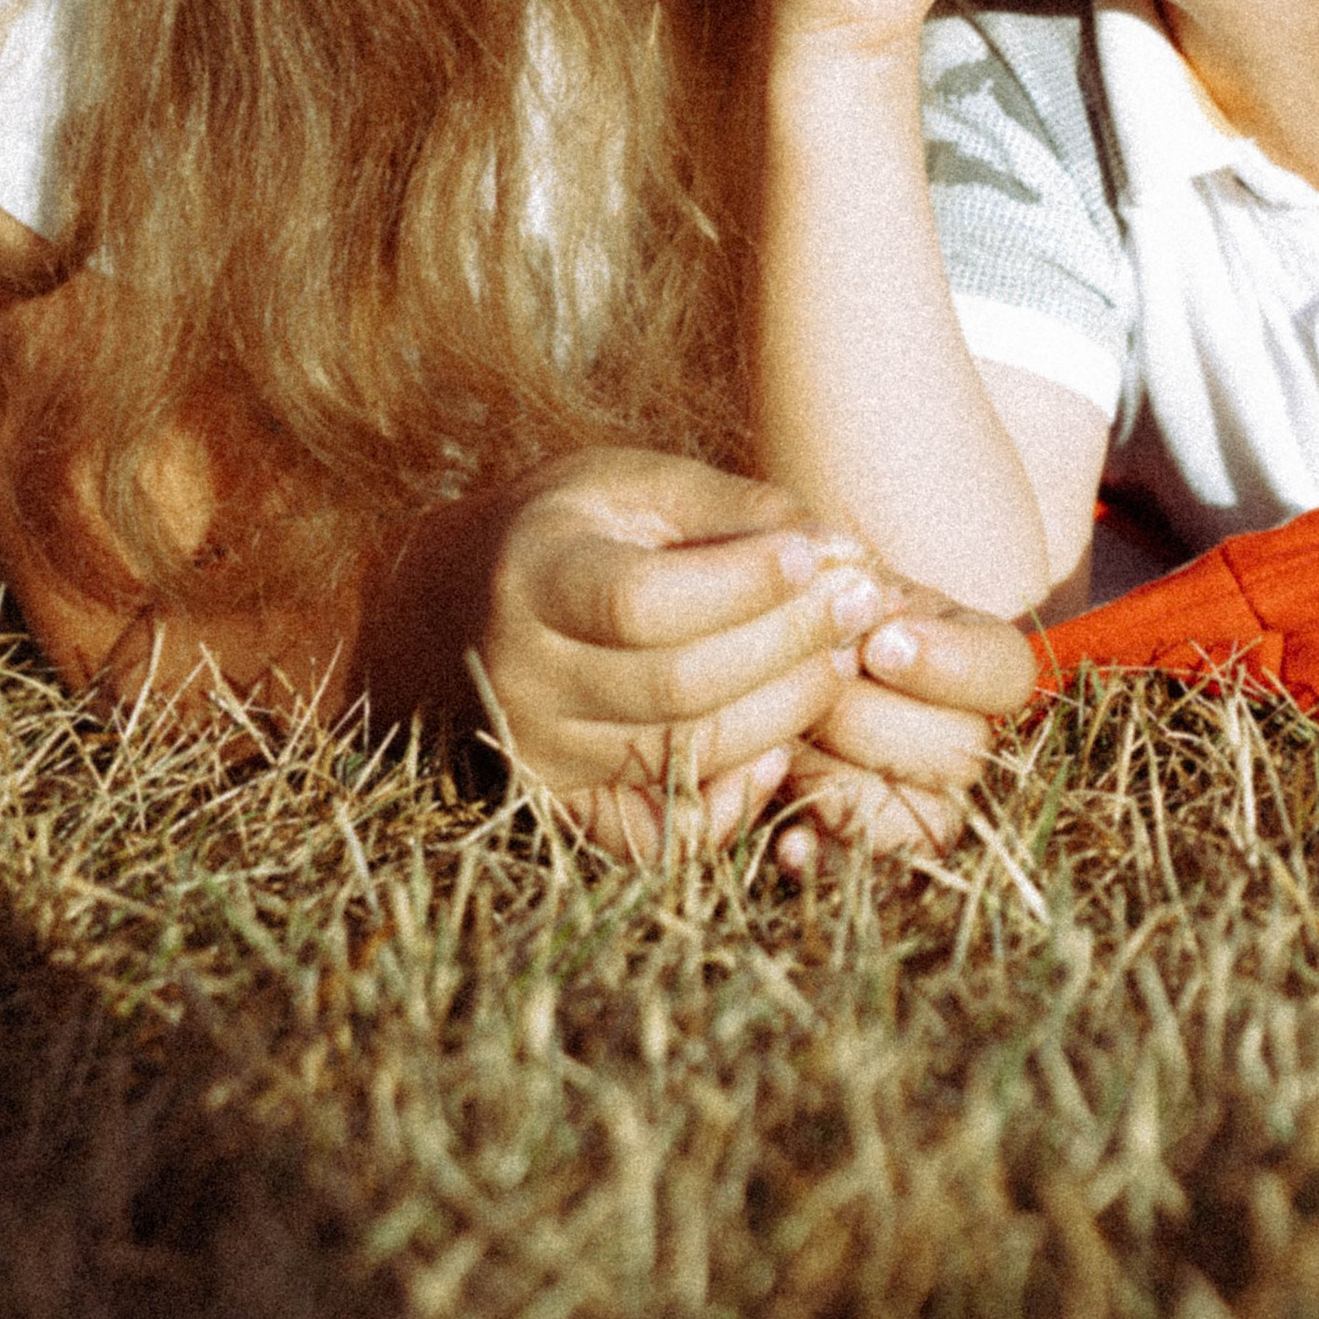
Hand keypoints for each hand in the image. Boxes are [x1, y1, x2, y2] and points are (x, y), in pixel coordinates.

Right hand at [393, 447, 908, 859]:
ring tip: (842, 656)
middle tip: (861, 603)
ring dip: (787, 709)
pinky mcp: (564, 807)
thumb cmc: (570, 527)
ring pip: (687, 754)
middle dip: (791, 644)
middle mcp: (523, 679)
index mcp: (533, 580)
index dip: (745, 585)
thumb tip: (839, 551)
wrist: (456, 604)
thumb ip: (733, 510)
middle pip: (681, 685)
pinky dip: (732, 802)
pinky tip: (778, 748)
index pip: (645, 602)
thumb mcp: (635, 485)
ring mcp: (540, 755)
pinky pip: (663, 834)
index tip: (819, 555)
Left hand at [772, 598, 1038, 862]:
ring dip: (843, 783)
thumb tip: (872, 616)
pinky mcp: (864, 855)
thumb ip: (848, 580)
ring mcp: (922, 806)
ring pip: (928, 822)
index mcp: (970, 659)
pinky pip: (868, 875)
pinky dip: (826, 859)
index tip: (881, 642)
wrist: (748, 668)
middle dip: (870, 718)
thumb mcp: (820, 575)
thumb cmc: (793, 607)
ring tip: (787, 750)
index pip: (1006, 671)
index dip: (950, 664)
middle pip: (964, 749)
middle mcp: (963, 739)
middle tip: (811, 696)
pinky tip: (791, 840)